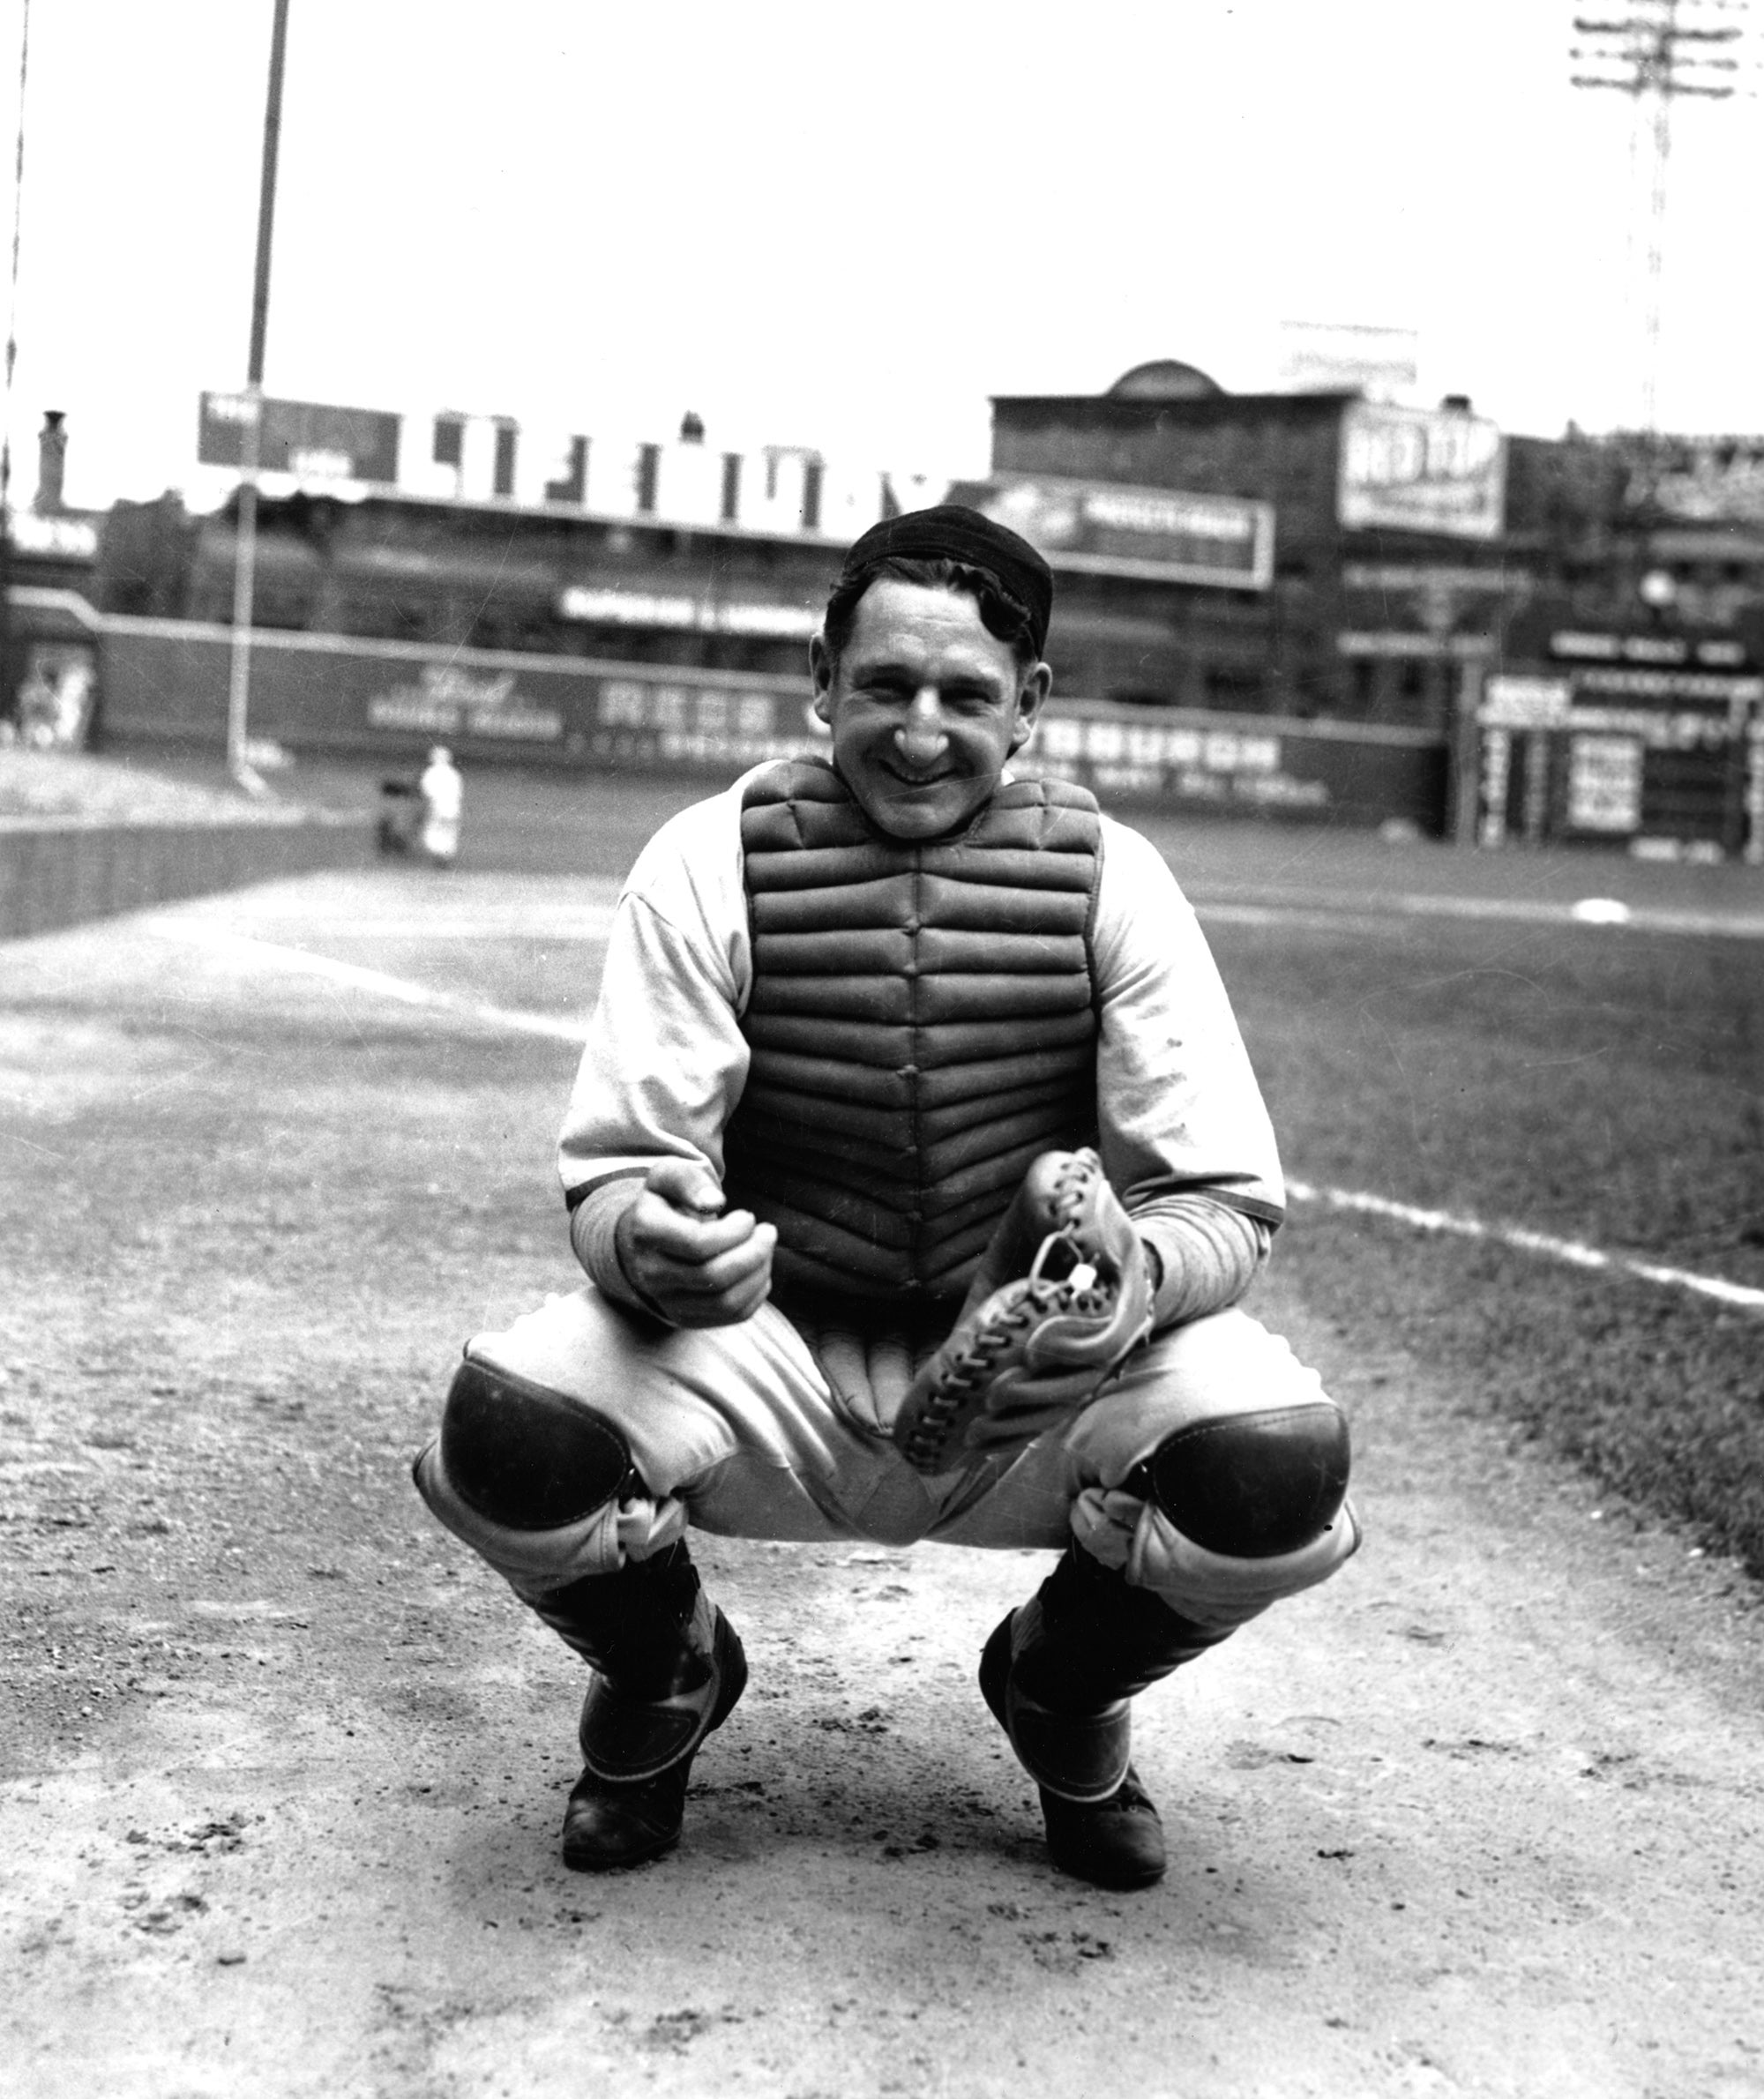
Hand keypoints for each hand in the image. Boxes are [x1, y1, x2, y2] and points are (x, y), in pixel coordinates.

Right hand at [615, 1159, 775, 1327]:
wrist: (648, 1241)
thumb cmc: (667, 1202)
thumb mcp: (670, 1175)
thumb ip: (689, 1181)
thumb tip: (714, 1202)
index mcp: (645, 1232)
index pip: (696, 1243)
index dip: (734, 1232)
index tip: (747, 1217)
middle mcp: (650, 1273)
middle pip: (713, 1276)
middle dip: (753, 1252)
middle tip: (768, 1232)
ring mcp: (668, 1301)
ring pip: (725, 1301)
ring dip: (759, 1273)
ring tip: (765, 1248)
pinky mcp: (687, 1318)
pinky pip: (732, 1315)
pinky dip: (756, 1292)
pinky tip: (759, 1269)